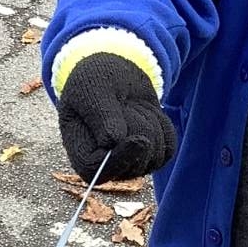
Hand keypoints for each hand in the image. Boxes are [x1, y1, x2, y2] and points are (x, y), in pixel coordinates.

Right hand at [57, 53, 175, 183]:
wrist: (115, 75)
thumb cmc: (95, 80)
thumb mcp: (92, 88)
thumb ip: (102, 115)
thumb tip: (112, 142)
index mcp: (79, 152)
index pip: (97, 171)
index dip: (120, 160)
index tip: (138, 140)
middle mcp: (103, 164)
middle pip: (134, 161)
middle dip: (138, 127)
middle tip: (124, 104)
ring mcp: (129, 163)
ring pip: (155, 155)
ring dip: (149, 122)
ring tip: (131, 106)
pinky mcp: (150, 157)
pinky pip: (168, 148)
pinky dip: (162, 124)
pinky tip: (144, 112)